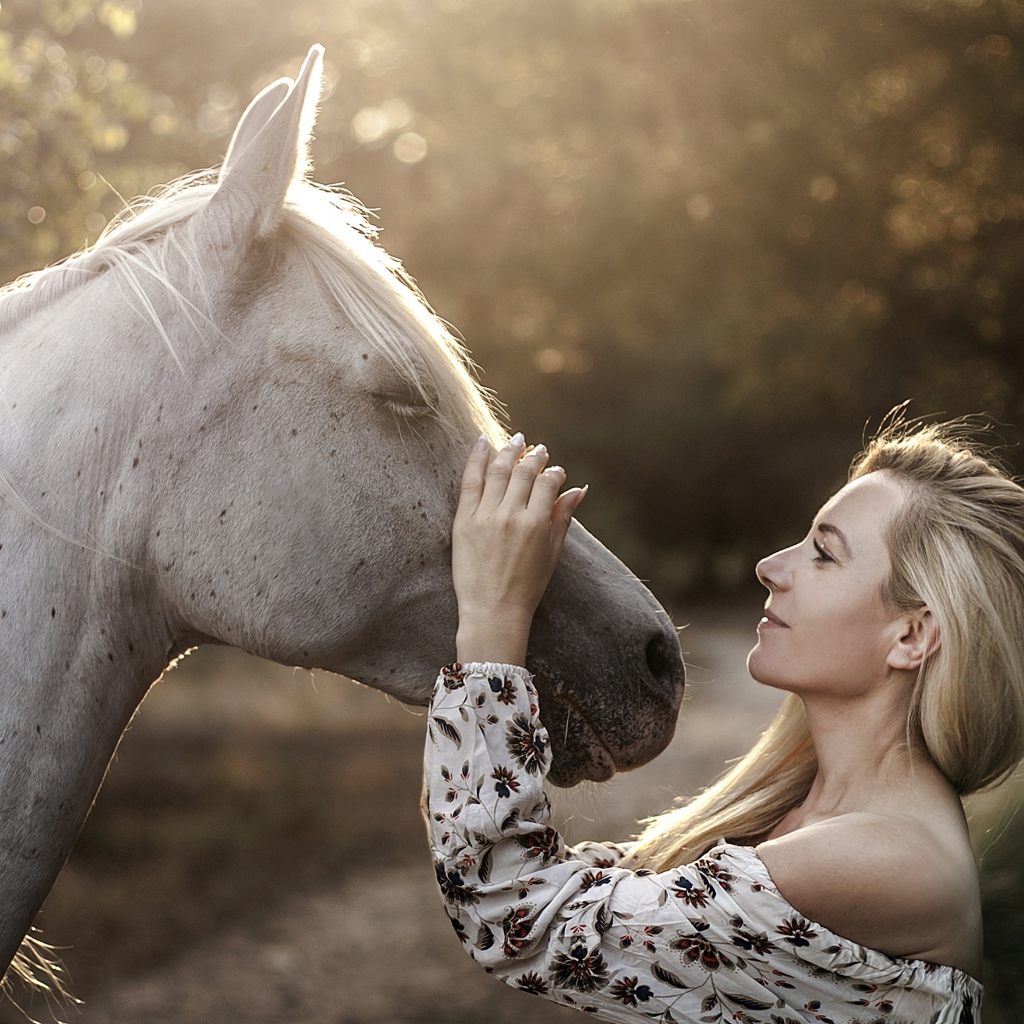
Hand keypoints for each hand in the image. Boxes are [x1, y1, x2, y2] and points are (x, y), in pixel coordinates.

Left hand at [452, 433, 586, 665]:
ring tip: (516, 441)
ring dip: (508, 451)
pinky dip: (476, 458)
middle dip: (533, 456)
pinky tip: (482, 442)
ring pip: (498, 470)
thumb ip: (562, 518)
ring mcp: (485, 516)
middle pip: (524, 472)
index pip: (548, 483)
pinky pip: (470, 480)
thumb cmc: (526, 587)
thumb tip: (579, 490)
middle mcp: (511, 515)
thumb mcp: (552, 553)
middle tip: (537, 448)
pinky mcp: (464, 520)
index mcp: (536, 524)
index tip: (555, 470)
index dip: (553, 472)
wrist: (492, 611)